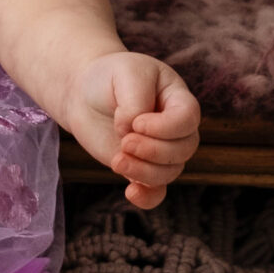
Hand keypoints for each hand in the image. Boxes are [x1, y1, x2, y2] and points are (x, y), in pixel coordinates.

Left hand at [67, 52, 199, 208]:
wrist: (85, 93)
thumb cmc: (110, 77)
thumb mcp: (126, 74)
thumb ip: (135, 102)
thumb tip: (132, 132)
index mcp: (178, 99)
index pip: (188, 119)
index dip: (165, 127)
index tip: (136, 122)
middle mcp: (175, 128)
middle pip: (183, 149)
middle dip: (154, 151)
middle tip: (124, 141)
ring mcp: (159, 150)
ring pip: (169, 172)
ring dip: (144, 172)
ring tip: (117, 159)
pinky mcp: (141, 168)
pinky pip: (156, 192)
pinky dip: (147, 198)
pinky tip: (130, 192)